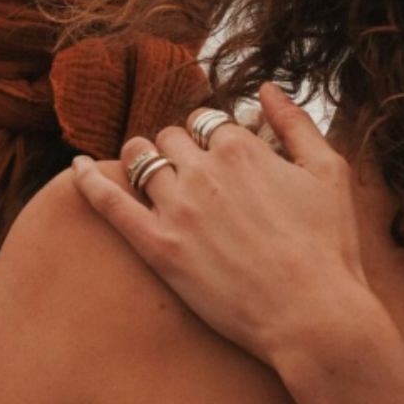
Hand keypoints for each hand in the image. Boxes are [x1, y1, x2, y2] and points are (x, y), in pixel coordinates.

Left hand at [70, 83, 371, 367]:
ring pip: (138, 159)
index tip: (217, 159)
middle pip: (169, 138)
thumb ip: (296, 123)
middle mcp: (204, 171)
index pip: (208, 124)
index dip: (212, 140)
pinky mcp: (157, 246)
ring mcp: (176, 208)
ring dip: (140, 159)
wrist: (311, 315)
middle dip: (175, 149)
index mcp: (242, 148)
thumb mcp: (328, 172)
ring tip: (145, 172)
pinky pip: (108, 201)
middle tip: (186, 174)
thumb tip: (266, 88)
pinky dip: (86, 179)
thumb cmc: (328, 248)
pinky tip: (74, 166)